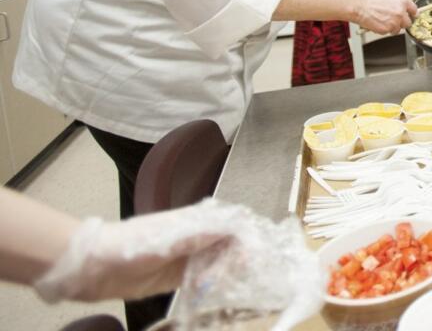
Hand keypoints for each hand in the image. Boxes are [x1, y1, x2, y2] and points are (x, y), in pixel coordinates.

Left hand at [34, 202, 234, 301]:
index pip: (233, 225)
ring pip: (221, 264)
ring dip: (229, 276)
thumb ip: (196, 235)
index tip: (253, 257)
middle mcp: (197, 237)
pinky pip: (205, 281)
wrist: (93, 267)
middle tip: (239, 280)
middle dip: (241, 261)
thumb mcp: (163, 240)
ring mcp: (188, 258)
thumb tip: (230, 227)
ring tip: (228, 290)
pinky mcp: (178, 278)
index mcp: (195, 221)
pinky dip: (214, 288)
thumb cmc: (127, 246)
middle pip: (231, 245)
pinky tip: (215, 296)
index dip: (248, 238)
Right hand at [351, 0, 416, 33]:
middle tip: (394, 19)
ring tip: (383, 20)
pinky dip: (383, 29)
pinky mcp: (386, 30)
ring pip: (398, 29)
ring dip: (393, 27)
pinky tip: (377, 22)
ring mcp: (394, 22)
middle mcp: (400, 13)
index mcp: (402, 2)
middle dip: (402, 22)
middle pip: (408, 22)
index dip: (412, 13)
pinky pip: (388, 32)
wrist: (357, 4)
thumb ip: (396, 1)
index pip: (414, 10)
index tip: (412, 15)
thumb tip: (397, 5)